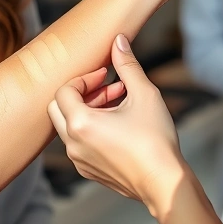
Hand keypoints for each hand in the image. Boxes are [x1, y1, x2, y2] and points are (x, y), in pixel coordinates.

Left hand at [48, 35, 186, 209]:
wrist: (164, 183)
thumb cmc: (155, 140)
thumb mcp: (144, 94)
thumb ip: (127, 64)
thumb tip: (119, 40)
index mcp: (80, 123)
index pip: (64, 90)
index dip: (84, 78)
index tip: (106, 76)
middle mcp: (72, 144)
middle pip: (58, 107)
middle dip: (81, 93)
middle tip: (108, 89)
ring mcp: (78, 160)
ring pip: (68, 126)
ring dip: (87, 110)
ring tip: (118, 105)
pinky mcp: (88, 171)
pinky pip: (78, 144)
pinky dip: (91, 129)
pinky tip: (118, 126)